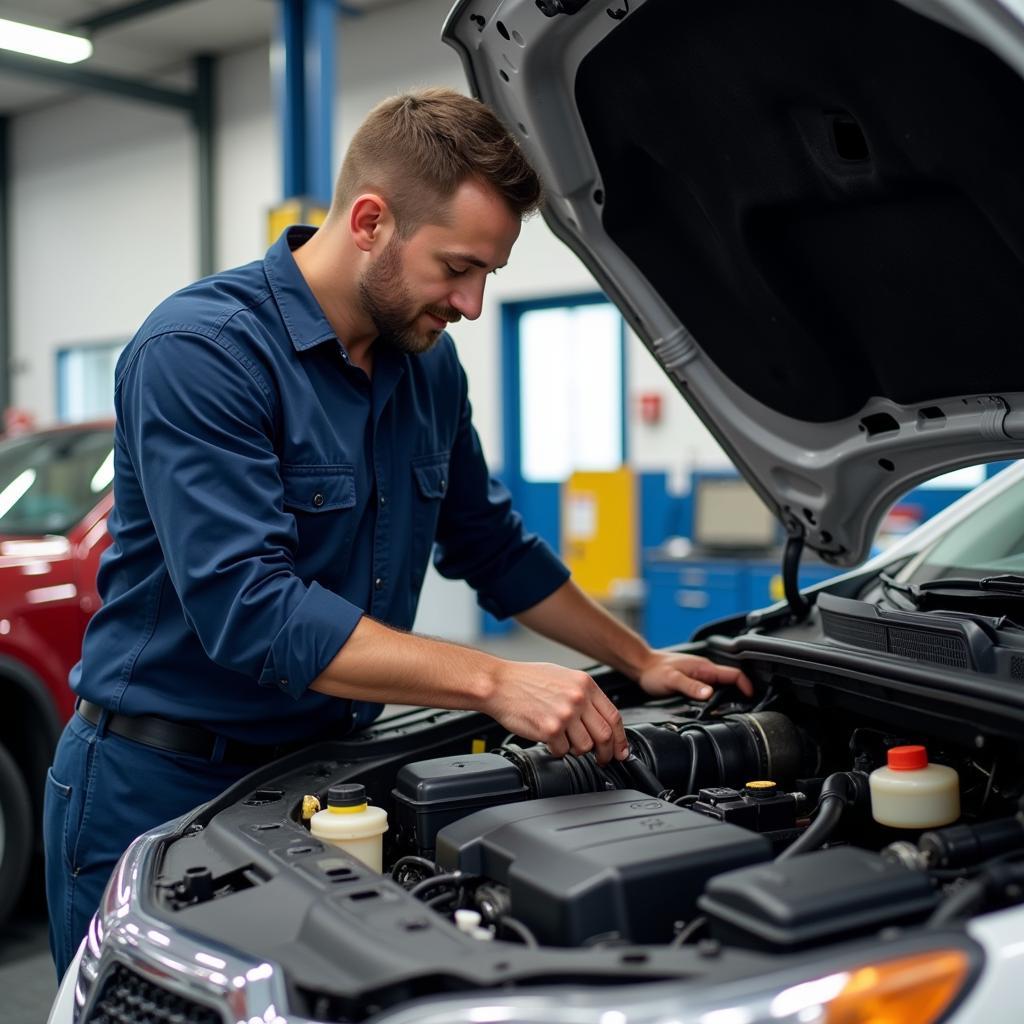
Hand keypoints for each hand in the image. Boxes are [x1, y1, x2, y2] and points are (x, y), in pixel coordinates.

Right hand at [482, 660, 627, 762]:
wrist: (499, 683)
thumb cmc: (526, 679)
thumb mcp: (563, 677)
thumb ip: (583, 695)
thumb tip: (599, 718)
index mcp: (585, 684)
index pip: (614, 717)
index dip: (620, 738)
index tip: (620, 750)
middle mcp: (578, 698)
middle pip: (604, 736)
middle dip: (606, 753)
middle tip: (602, 759)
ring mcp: (565, 715)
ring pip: (584, 747)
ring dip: (576, 750)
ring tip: (565, 742)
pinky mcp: (550, 730)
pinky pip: (562, 751)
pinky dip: (557, 750)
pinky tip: (549, 740)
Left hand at [637, 650, 753, 700]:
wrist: (641, 666)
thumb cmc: (654, 671)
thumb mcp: (673, 680)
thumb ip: (691, 686)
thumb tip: (709, 693)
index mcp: (704, 668)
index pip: (734, 674)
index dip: (746, 685)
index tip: (751, 698)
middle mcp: (704, 670)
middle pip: (731, 681)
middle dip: (740, 693)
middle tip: (743, 709)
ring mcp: (699, 675)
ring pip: (721, 685)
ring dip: (729, 696)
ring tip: (731, 711)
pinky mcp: (693, 681)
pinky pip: (711, 688)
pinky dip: (717, 697)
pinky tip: (713, 707)